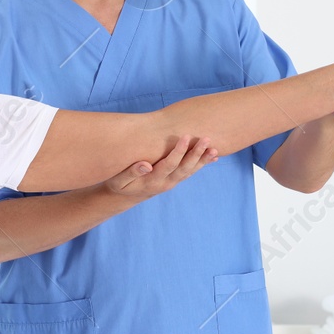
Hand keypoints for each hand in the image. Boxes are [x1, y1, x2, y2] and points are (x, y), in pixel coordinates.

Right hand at [103, 135, 217, 200]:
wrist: (125, 196)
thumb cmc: (119, 184)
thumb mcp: (119, 180)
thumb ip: (131, 172)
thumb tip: (146, 165)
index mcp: (152, 181)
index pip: (169, 165)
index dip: (178, 151)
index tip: (185, 137)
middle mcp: (165, 183)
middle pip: (184, 168)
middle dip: (196, 154)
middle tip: (206, 139)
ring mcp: (171, 183)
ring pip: (190, 171)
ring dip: (203, 160)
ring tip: (215, 149)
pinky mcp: (174, 180)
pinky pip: (190, 172)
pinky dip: (202, 164)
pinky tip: (213, 156)